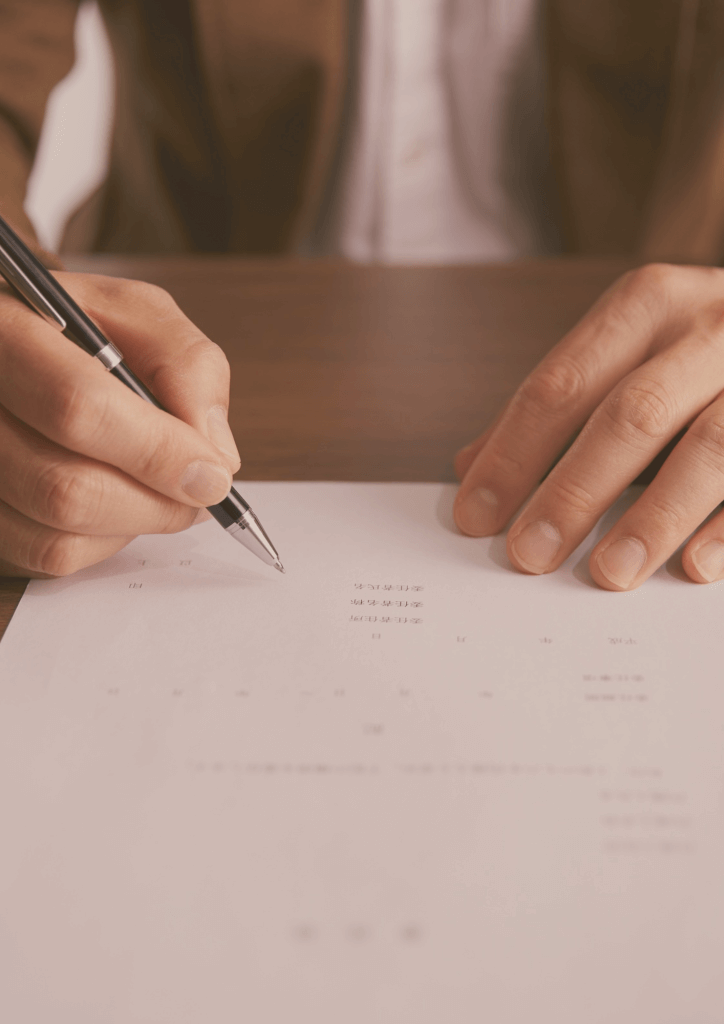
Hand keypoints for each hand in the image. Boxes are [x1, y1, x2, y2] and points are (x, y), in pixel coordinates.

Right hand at [0, 273, 239, 577]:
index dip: (158, 451)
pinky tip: (117, 501)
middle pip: (65, 488)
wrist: (17, 351)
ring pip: (57, 533)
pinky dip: (102, 541)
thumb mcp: (139, 315)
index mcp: (5, 330)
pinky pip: (47, 555)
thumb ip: (187, 367)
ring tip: (160, 489)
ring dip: (135, 524)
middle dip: (156, 503)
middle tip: (200, 493)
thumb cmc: (82, 330)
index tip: (213, 474)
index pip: (79, 407)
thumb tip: (215, 456)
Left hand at [453, 263, 723, 589]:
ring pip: (710, 445)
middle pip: (630, 414)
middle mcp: (709, 327)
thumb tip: (471, 466)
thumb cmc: (695, 341)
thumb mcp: (626, 348)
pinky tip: (696, 567)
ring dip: (655, 516)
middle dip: (574, 490)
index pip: (562, 383)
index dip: (514, 453)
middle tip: (530, 553)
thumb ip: (555, 404)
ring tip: (609, 572)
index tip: (477, 513)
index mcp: (647, 305)